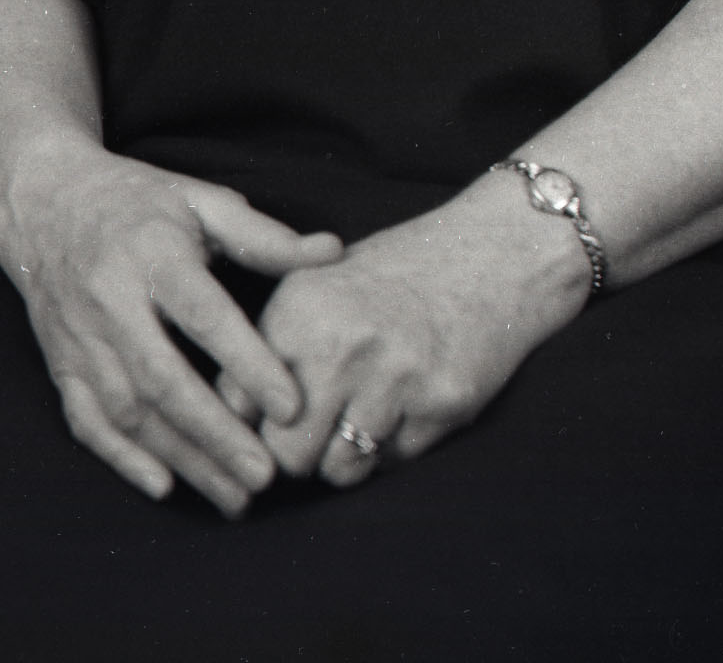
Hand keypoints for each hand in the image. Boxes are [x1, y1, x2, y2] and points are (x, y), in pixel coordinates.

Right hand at [0, 138, 343, 515]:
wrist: (42, 202)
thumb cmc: (139, 202)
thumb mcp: (201, 201)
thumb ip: (263, 235)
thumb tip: (332, 252)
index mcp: (152, 255)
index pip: (204, 316)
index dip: (247, 362)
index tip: (290, 406)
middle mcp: (110, 301)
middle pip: (162, 378)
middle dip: (215, 433)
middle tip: (265, 475)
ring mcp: (79, 338)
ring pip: (128, 411)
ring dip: (181, 457)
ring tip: (234, 495)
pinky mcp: (59, 364)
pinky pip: (86, 421)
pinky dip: (121, 458)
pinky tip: (164, 486)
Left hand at [255, 173, 591, 485]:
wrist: (496, 253)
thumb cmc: (399, 274)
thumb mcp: (320, 286)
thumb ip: (272, 346)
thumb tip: (226, 417)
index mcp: (300, 313)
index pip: (238, 405)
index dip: (246, 427)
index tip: (260, 430)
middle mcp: (342, 347)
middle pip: (284, 455)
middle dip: (295, 454)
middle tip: (314, 434)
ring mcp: (395, 379)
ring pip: (338, 470)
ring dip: (345, 456)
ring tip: (364, 415)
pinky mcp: (440, 406)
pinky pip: (391, 463)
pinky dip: (392, 446)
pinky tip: (407, 405)